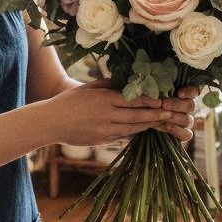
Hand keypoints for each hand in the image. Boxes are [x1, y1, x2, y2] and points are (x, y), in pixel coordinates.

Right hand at [45, 80, 195, 145]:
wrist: (51, 122)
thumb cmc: (69, 101)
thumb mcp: (89, 87)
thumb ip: (108, 84)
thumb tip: (127, 81)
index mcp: (104, 100)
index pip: (132, 100)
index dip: (149, 101)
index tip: (162, 100)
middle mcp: (107, 116)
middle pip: (137, 116)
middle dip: (155, 115)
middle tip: (170, 114)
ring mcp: (105, 130)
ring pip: (132, 128)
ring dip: (148, 125)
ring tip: (160, 122)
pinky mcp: (102, 140)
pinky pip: (123, 136)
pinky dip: (134, 132)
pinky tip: (143, 128)